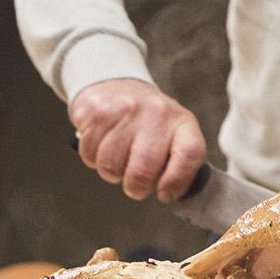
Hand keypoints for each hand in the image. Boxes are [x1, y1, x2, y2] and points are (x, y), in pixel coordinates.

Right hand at [69, 78, 206, 201]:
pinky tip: (103, 144)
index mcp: (181, 122)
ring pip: (111, 166)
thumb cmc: (147, 119)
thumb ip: (176, 162)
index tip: (165, 193)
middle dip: (136, 188)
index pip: (189, 154)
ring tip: (118, 157)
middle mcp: (157, 113)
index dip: (176, 182)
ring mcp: (126, 110)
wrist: (116, 84)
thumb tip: (169, 193)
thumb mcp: (173, 133)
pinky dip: (93, 157)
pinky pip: (90, 154)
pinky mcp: (98, 112)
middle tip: (135, 185)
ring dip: (111, 172)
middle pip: (144, 170)